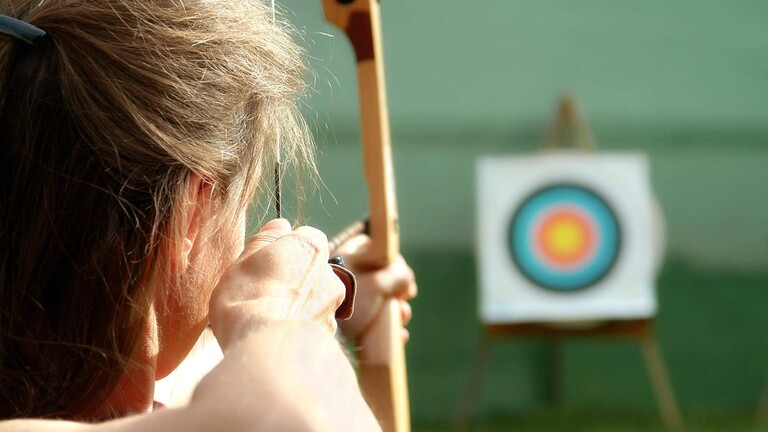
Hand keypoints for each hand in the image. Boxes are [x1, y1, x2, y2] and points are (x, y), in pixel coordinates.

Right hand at [209, 219, 345, 348]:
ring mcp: (333, 306)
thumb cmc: (248, 298)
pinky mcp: (330, 336)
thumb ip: (266, 240)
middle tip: (262, 294)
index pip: (304, 237)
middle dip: (292, 278)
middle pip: (311, 269)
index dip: (282, 249)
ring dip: (297, 306)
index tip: (263, 263)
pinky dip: (300, 329)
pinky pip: (313, 325)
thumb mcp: (243, 261)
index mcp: (311, 247)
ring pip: (314, 299)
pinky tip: (278, 337)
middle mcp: (330, 274)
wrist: (266, 349)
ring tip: (267, 320)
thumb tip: (280, 225)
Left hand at [334, 235, 416, 340]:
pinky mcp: (345, 320)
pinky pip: (371, 320)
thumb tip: (406, 277)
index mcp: (350, 256)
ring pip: (378, 300)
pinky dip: (387, 327)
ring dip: (396, 309)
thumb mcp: (377, 282)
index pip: (377, 249)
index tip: (405, 275)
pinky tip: (399, 335)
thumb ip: (397, 275)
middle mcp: (347, 273)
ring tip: (403, 317)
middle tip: (404, 299)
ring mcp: (345, 297)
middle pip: (380, 277)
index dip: (395, 261)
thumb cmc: (348, 297)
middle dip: (399, 291)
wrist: (320, 327)